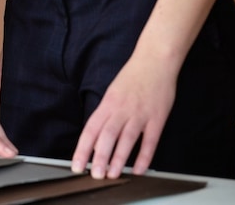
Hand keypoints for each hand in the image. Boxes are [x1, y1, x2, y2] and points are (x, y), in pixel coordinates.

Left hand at [71, 53, 175, 178]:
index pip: (91, 129)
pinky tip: (139, 169)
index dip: (83, 148)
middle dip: (99, 158)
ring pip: (126, 140)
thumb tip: (96, 138)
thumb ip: (106, 114)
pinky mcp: (157, 118)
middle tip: (94, 175)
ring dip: (119, 159)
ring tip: (113, 175)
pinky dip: (144, 156)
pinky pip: (150, 141)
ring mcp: (140, 114)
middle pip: (106, 136)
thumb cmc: (133, 76)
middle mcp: (121, 109)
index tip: (77, 164)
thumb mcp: (113, 92)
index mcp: (108, 103)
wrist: (155, 60)